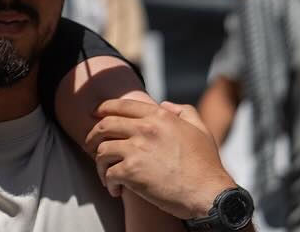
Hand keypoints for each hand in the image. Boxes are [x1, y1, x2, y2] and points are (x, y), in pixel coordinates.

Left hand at [86, 99, 233, 219]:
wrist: (209, 194)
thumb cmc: (206, 165)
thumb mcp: (200, 129)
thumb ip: (183, 111)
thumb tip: (164, 104)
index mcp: (159, 116)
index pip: (121, 106)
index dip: (103, 109)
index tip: (95, 115)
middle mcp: (145, 129)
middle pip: (105, 125)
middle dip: (93, 135)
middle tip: (91, 145)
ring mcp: (136, 150)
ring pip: (102, 150)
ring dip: (99, 162)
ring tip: (105, 172)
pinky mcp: (131, 172)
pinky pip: (108, 173)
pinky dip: (108, 182)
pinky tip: (115, 189)